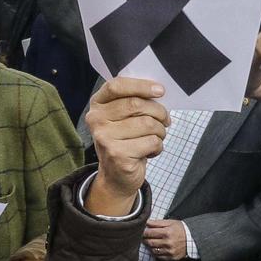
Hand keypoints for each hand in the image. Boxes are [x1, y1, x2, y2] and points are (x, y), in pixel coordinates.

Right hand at [83, 77, 168, 215]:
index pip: (115, 86)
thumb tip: (158, 91)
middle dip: (159, 112)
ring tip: (155, 137)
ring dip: (160, 131)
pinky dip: (158, 146)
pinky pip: (151, 142)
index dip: (140, 85)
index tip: (160, 91)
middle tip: (165, 120)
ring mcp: (104, 138)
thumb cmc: (126, 140)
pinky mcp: (117, 155)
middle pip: (136, 104)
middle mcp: (96, 120)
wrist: (116, 175)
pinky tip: (150, 151)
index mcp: (97, 105)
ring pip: (147, 123)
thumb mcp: (123, 117)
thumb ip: (134, 100)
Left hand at [143, 219, 189, 260]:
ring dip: (150, 246)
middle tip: (144, 237)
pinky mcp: (171, 257)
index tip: (142, 231)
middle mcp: (168, 242)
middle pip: (149, 242)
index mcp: (167, 232)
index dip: (143, 232)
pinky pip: (158, 256)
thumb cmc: (180, 229)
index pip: (149, 233)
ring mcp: (170, 251)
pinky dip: (155, 252)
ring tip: (151, 242)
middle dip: (145, 239)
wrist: (192, 239)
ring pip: (153, 250)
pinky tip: (157, 247)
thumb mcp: (170, 222)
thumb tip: (146, 222)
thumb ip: (157, 222)